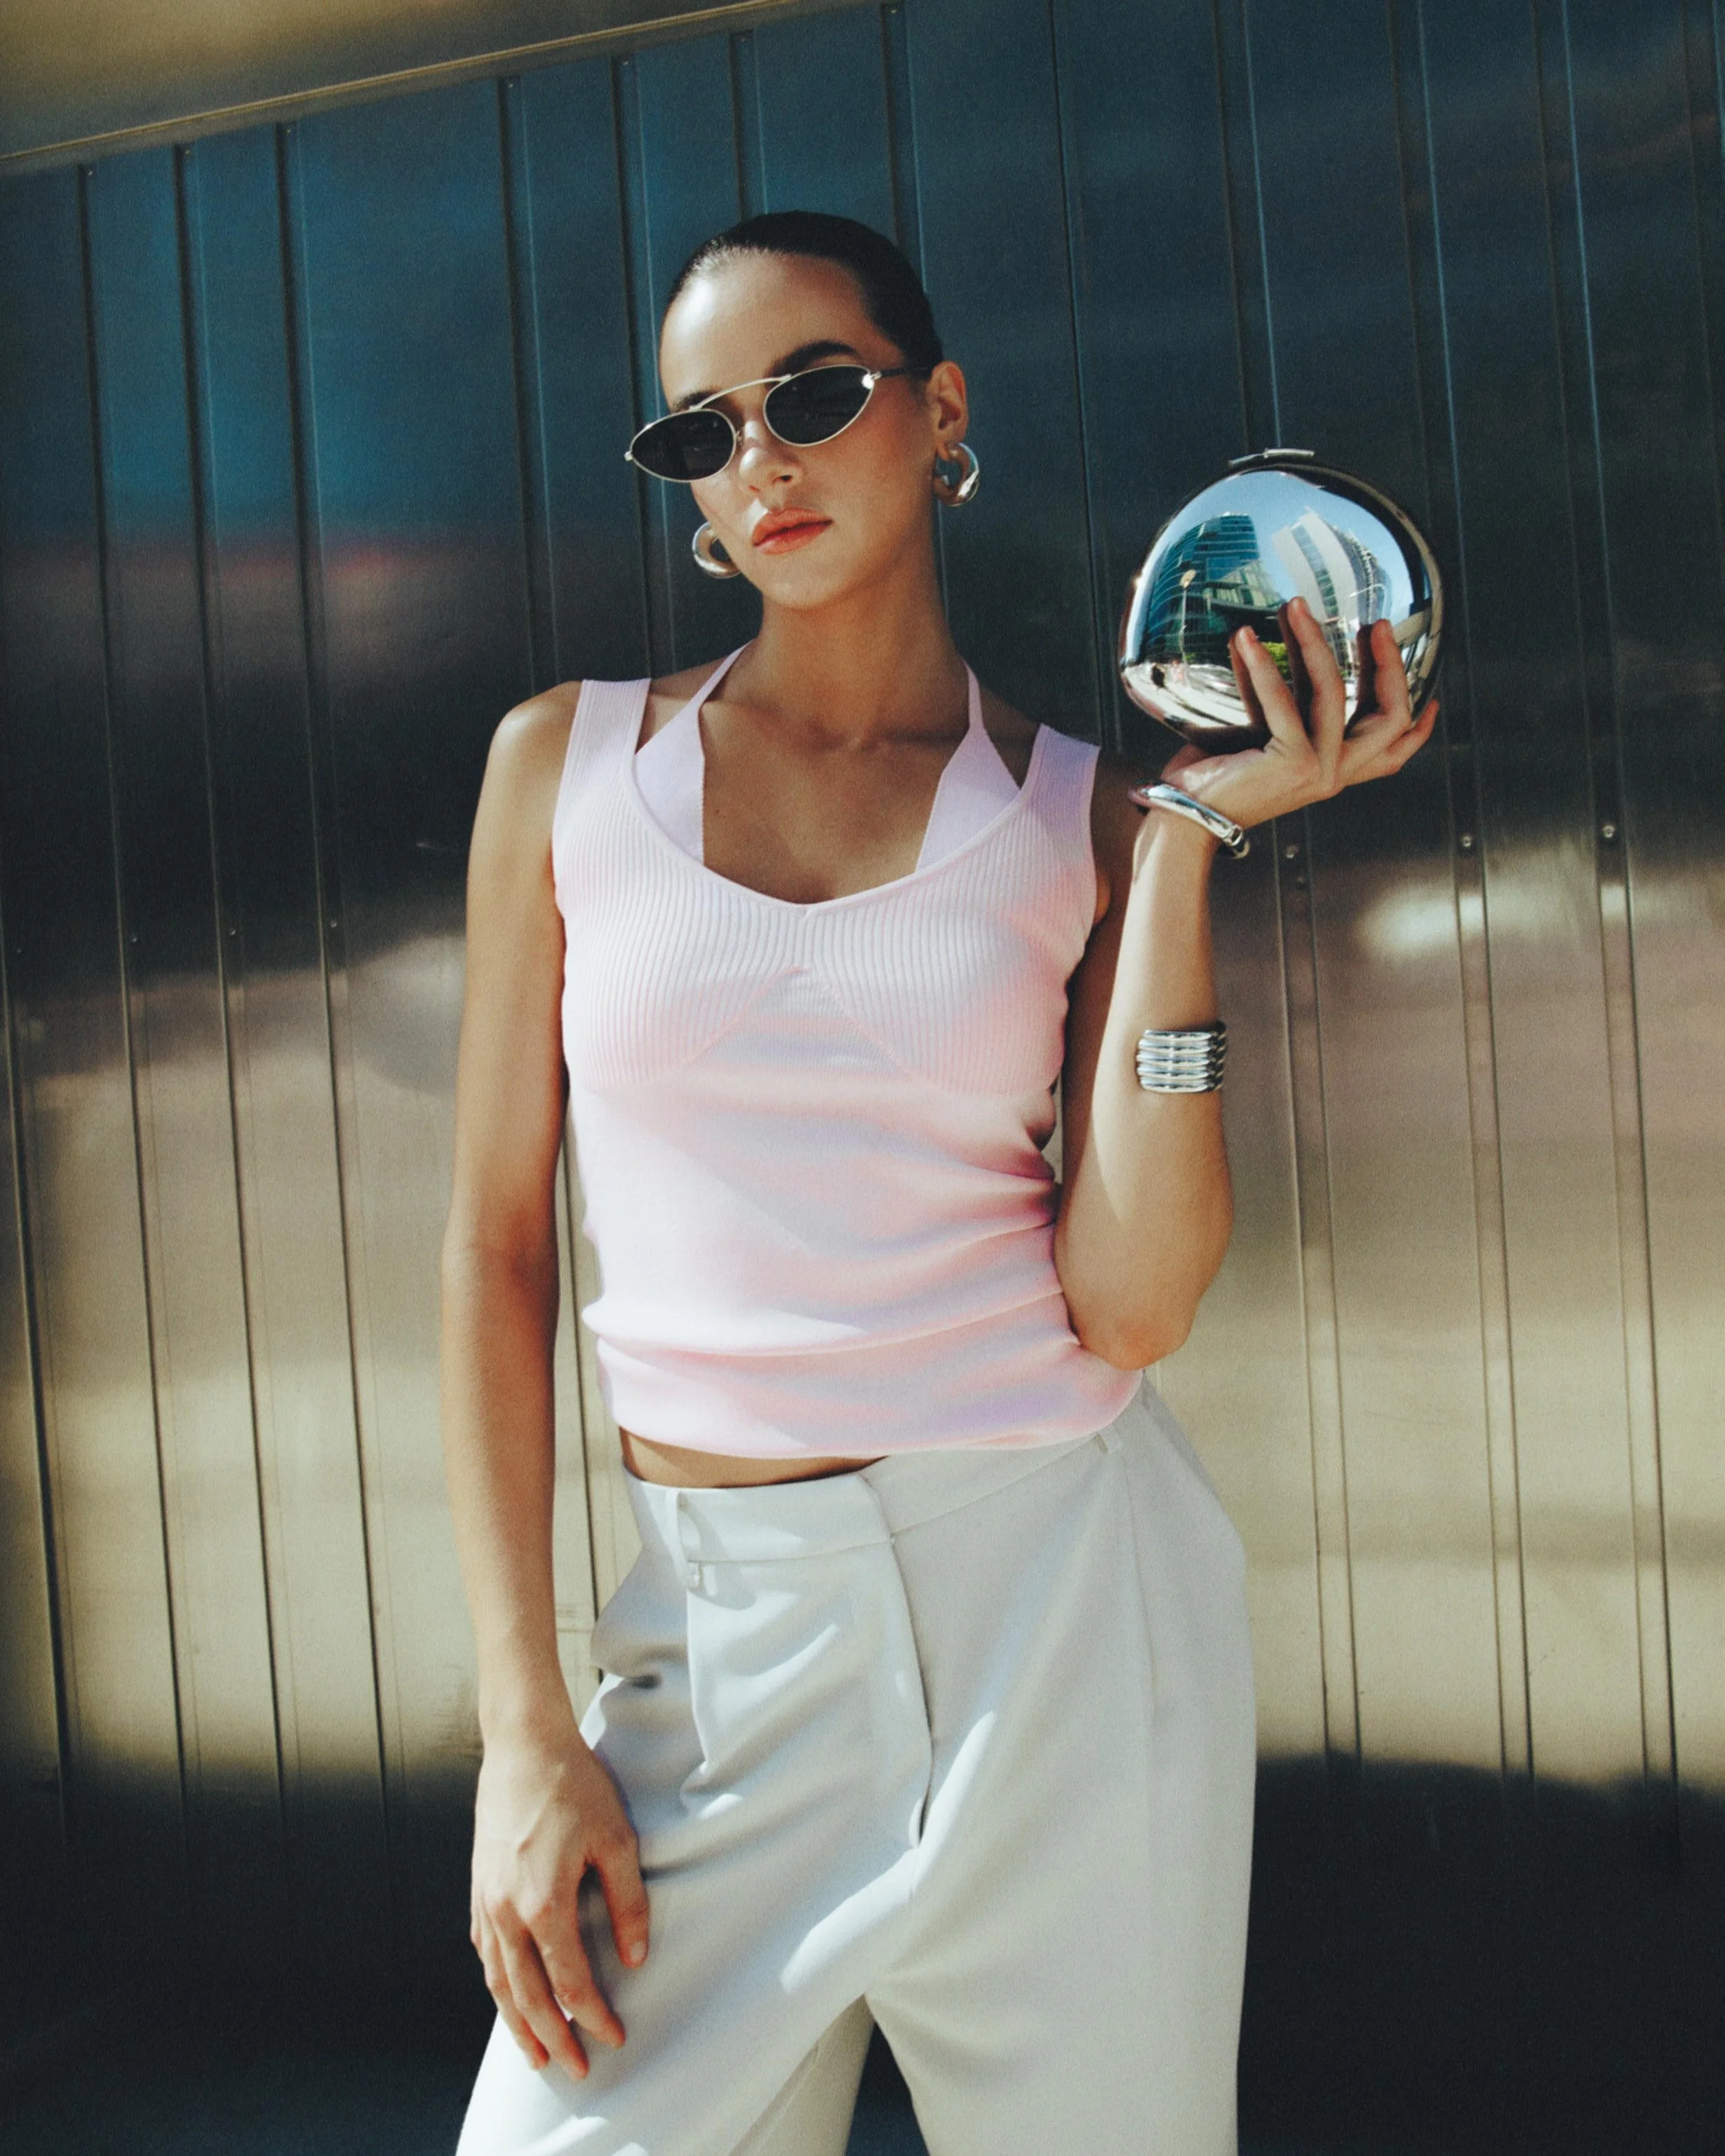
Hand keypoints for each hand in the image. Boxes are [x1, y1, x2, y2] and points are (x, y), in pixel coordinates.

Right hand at [470, 1715, 649, 2074]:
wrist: (523, 1744)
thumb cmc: (573, 1785)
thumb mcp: (617, 1839)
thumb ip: (627, 1901)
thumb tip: (634, 1957)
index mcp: (543, 1902)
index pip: (570, 1981)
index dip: (593, 2015)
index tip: (614, 2037)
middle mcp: (507, 1910)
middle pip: (527, 1995)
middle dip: (553, 2037)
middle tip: (574, 2069)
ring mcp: (486, 1900)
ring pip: (498, 1980)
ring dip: (517, 2021)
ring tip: (536, 2052)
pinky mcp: (478, 1887)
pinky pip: (485, 1951)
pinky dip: (498, 1982)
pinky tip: (509, 1994)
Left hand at [1151, 595, 1437, 832]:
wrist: (1183, 816)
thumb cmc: (1214, 776)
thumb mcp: (1259, 731)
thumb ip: (1279, 698)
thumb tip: (1272, 635)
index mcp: (1333, 772)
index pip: (1392, 752)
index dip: (1420, 728)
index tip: (1432, 699)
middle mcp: (1334, 775)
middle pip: (1388, 716)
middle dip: (1387, 664)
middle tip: (1375, 623)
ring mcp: (1317, 770)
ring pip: (1334, 693)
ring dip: (1314, 642)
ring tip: (1293, 607)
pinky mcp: (1291, 762)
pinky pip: (1283, 700)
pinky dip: (1263, 665)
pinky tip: (1246, 637)